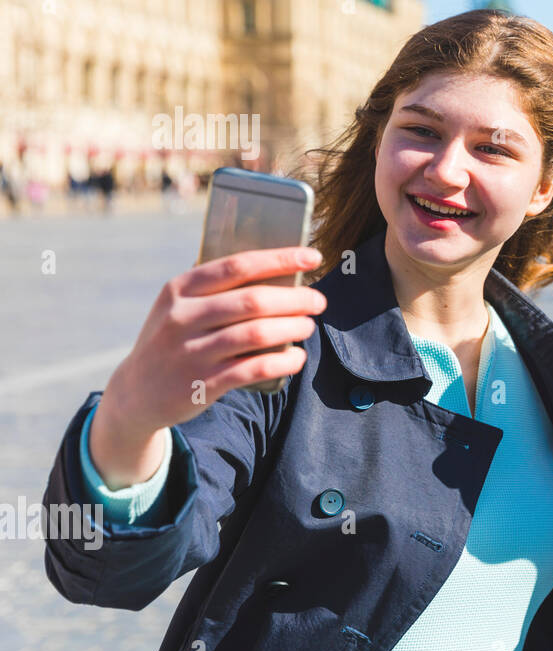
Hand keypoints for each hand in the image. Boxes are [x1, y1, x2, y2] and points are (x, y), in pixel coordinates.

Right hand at [91, 247, 325, 486]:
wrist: (136, 393)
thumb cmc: (174, 340)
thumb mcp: (179, 307)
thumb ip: (216, 289)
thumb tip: (277, 269)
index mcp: (180, 289)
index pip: (238, 265)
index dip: (280, 259)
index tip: (313, 257)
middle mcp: (182, 317)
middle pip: (252, 301)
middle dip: (295, 299)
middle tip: (318, 301)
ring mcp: (190, 352)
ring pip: (256, 334)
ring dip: (292, 328)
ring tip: (309, 326)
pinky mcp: (202, 384)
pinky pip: (254, 369)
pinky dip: (283, 362)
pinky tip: (297, 358)